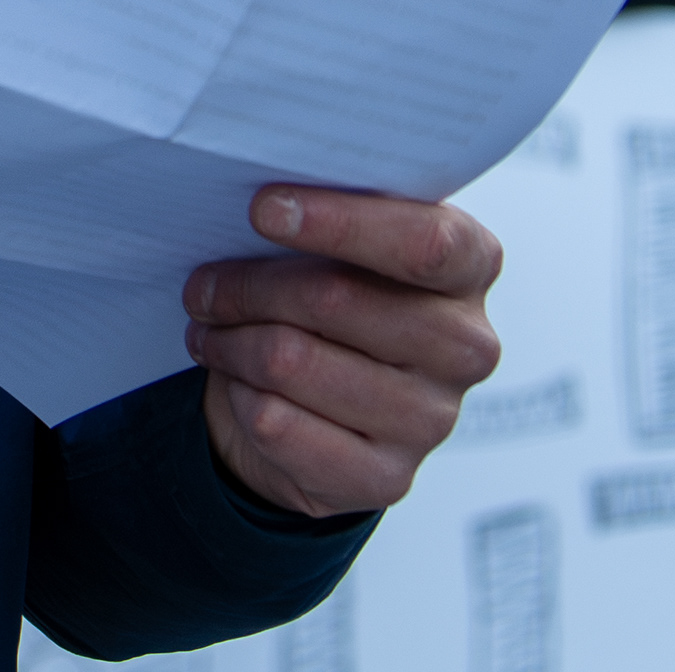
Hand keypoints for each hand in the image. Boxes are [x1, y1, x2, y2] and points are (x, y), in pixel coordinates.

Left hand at [186, 185, 502, 517]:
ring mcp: (432, 419)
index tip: (263, 208)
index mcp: (470, 266)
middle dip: (248, 286)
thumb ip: (327, 211)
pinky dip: (239, 396)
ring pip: (291, 361)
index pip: (425, 242)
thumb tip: (263, 197)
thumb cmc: (333, 295)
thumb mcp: (341, 241)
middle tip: (203, 285)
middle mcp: (466, 346)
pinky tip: (239, 384)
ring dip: (229, 342)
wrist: (326, 402)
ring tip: (211, 330)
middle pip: (335, 299)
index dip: (340, 223)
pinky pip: (277, 424)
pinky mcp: (386, 477)